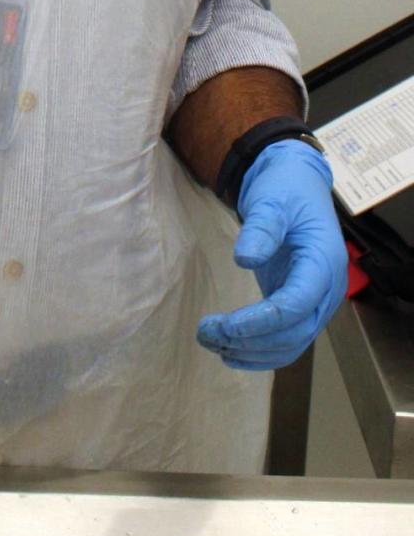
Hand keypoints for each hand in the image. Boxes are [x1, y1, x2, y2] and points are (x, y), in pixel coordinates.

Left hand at [197, 140, 347, 370]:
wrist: (295, 182)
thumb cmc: (284, 188)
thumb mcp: (272, 199)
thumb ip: (262, 228)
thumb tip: (245, 260)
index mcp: (325, 262)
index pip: (298, 304)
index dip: (263, 321)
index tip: (227, 326)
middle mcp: (327, 289)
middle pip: (296, 332)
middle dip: (252, 340)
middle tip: (208, 333)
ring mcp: (316, 301)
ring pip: (292, 343)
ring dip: (253, 351)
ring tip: (212, 343)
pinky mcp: (300, 305)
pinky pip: (287, 340)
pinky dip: (261, 352)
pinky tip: (231, 353)